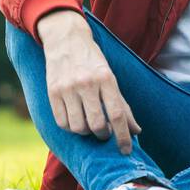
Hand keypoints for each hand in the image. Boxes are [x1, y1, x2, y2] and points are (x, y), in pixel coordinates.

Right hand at [37, 9, 141, 154]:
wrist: (66, 39)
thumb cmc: (93, 61)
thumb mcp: (111, 77)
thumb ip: (122, 105)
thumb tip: (136, 132)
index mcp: (106, 78)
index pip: (117, 114)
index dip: (123, 136)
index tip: (126, 150)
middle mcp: (86, 83)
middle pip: (97, 124)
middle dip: (103, 135)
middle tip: (105, 132)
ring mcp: (67, 88)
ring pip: (78, 127)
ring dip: (86, 132)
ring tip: (89, 124)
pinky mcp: (52, 92)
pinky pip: (62, 123)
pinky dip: (71, 128)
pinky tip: (76, 120)